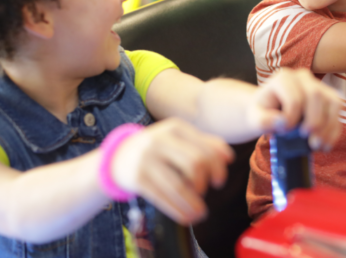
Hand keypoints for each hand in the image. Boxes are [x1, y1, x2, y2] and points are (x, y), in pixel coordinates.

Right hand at [110, 118, 233, 223]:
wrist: (118, 156)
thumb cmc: (157, 148)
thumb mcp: (178, 138)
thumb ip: (205, 143)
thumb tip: (228, 157)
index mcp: (175, 128)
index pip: (205, 148)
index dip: (217, 168)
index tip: (219, 181)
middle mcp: (160, 140)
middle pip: (195, 164)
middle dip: (204, 183)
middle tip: (205, 192)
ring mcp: (147, 159)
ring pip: (179, 185)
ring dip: (193, 204)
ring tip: (200, 214)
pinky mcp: (137, 178)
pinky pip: (163, 198)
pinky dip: (178, 211)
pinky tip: (186, 217)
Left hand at [250, 68, 342, 150]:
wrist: (269, 111)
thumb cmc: (262, 113)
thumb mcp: (255, 118)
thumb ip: (263, 121)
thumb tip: (281, 123)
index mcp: (283, 78)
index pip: (294, 98)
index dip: (292, 119)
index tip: (284, 132)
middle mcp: (303, 77)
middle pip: (316, 96)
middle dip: (314, 122)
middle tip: (307, 141)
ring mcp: (319, 85)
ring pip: (333, 102)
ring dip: (328, 127)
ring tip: (318, 145)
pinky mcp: (329, 97)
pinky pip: (339, 111)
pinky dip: (334, 130)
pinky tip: (325, 144)